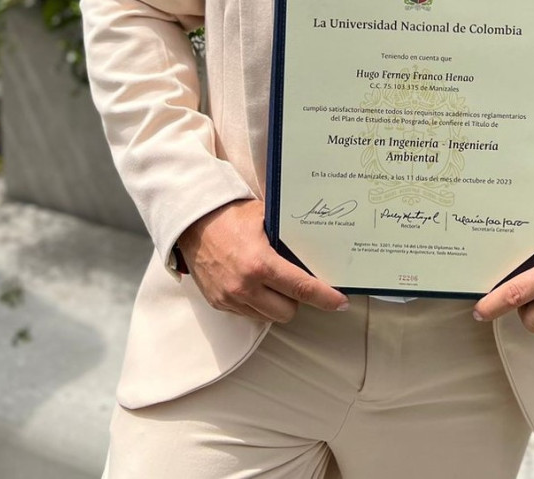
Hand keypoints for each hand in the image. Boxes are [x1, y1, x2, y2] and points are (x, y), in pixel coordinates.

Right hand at [176, 199, 348, 321]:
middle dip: (296, 299)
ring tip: (273, 281)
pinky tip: (255, 285)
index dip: (325, 298)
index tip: (341, 303)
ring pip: (268, 317)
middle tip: (294, 279)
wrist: (192, 223)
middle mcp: (245, 286)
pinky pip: (248, 314)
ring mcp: (230, 299)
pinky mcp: (218, 304)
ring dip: (276, 303)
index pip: (301, 288)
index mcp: (260, 263)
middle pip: (288, 311)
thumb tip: (318, 239)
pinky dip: (257, 304)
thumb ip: (288, 233)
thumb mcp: (265, 217)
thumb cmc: (231, 215)